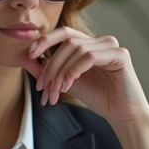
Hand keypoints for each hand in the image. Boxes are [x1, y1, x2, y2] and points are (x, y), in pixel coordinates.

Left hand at [23, 27, 148, 123]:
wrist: (121, 114)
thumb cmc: (99, 98)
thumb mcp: (68, 82)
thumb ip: (50, 70)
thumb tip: (26, 60)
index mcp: (89, 44)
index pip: (64, 34)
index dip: (45, 41)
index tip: (30, 55)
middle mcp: (101, 41)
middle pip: (67, 41)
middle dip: (52, 64)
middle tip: (43, 86)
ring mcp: (111, 46)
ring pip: (77, 48)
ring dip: (61, 71)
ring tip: (57, 91)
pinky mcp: (121, 55)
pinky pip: (90, 56)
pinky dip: (75, 70)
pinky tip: (69, 85)